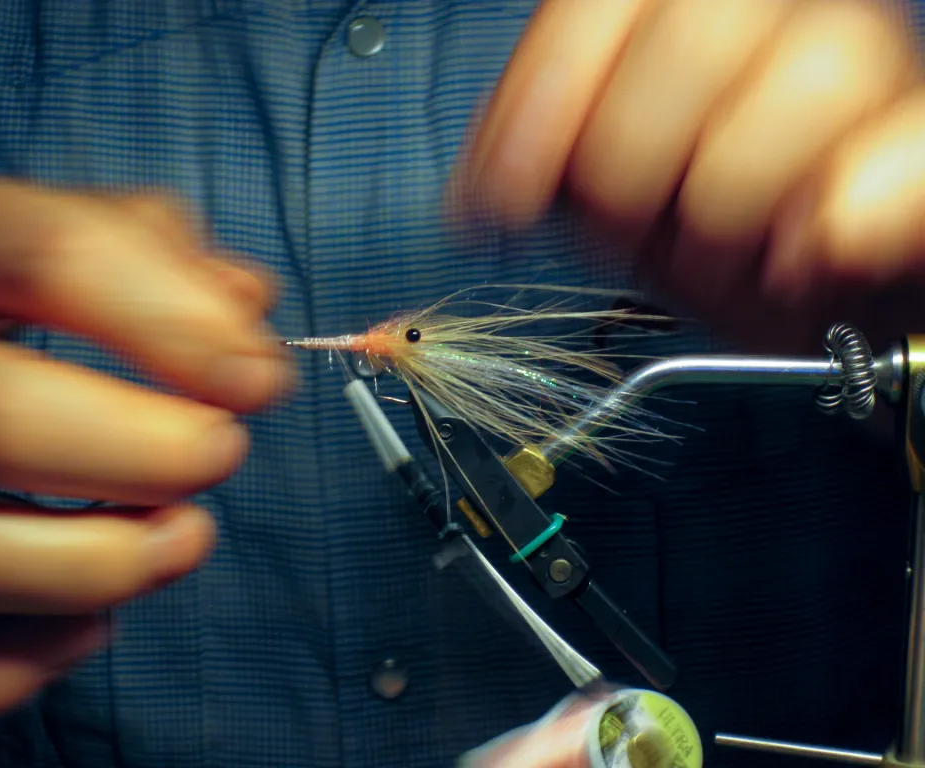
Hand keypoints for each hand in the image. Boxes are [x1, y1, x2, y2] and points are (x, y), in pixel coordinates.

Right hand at [0, 168, 290, 719]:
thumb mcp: (10, 234)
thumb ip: (130, 245)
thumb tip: (246, 299)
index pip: (49, 259)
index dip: (181, 324)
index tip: (261, 376)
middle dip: (146, 453)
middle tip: (220, 452)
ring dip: (96, 567)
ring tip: (183, 541)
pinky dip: (17, 659)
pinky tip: (89, 618)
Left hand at [457, 0, 924, 352]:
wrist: (827, 306)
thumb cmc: (716, 244)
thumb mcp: (615, 202)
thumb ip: (552, 163)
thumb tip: (481, 193)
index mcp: (700, 17)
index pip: (611, 0)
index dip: (546, 93)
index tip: (497, 198)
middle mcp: (795, 18)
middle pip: (699, 33)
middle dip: (631, 166)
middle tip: (630, 240)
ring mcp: (883, 75)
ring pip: (815, 74)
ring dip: (731, 208)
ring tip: (720, 268)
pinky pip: (914, 150)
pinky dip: (852, 210)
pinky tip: (804, 257)